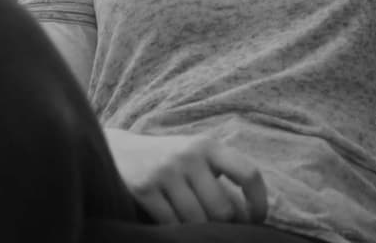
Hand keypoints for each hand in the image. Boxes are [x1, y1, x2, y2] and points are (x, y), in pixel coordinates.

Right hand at [105, 129, 267, 224]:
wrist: (116, 150)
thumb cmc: (168, 160)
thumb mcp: (195, 156)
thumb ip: (221, 176)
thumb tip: (250, 215)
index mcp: (207, 146)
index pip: (248, 174)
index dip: (259, 202)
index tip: (257, 219)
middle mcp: (188, 156)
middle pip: (223, 209)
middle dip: (223, 224)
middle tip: (217, 226)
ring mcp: (165, 172)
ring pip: (198, 221)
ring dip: (197, 229)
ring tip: (191, 221)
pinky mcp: (144, 188)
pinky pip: (172, 224)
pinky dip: (175, 229)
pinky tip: (172, 222)